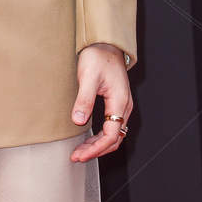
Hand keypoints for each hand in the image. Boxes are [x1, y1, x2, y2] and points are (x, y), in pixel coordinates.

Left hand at [69, 43, 132, 160]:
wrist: (106, 44)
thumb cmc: (98, 57)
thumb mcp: (88, 77)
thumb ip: (84, 100)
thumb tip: (78, 121)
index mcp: (119, 102)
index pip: (110, 135)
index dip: (95, 148)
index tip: (79, 155)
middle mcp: (124, 106)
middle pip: (114, 139)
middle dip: (96, 151)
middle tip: (77, 157)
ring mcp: (121, 106)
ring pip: (114, 134)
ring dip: (98, 146)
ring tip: (80, 152)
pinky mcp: (116, 104)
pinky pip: (112, 127)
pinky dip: (101, 137)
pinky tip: (88, 139)